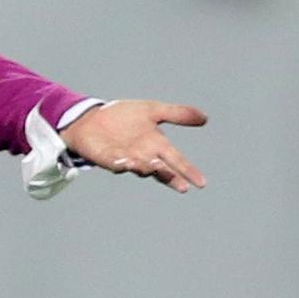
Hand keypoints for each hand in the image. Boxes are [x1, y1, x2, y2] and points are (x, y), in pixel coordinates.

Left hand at [58, 100, 206, 192]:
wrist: (93, 118)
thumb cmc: (123, 117)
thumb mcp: (152, 110)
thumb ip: (177, 114)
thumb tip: (205, 117)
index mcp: (156, 145)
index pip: (176, 160)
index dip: (188, 170)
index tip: (201, 182)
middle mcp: (144, 156)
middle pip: (161, 170)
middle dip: (171, 177)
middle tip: (183, 186)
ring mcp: (126, 159)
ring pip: (140, 168)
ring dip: (147, 168)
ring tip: (155, 166)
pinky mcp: (108, 159)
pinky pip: (116, 164)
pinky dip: (122, 164)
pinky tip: (126, 162)